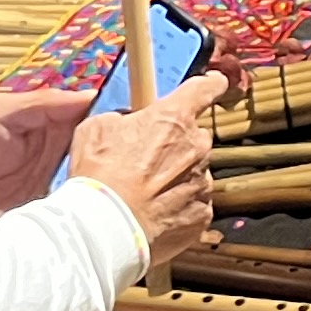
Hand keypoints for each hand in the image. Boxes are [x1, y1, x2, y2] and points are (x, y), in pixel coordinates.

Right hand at [68, 69, 226, 262]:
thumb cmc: (99, 176)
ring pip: (195, 173)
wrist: (106, 228)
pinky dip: (178, 207)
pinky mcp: (202, 214)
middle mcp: (196, 146)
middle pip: (195, 137)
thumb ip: (122, 119)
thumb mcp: (96, 129)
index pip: (205, 89)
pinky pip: (194, 203)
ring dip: (176, 179)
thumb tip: (127, 123)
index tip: (215, 83)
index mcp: (173, 117)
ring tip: (144, 193)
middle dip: (175, 146)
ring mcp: (202, 182)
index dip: (210, 84)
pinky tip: (153, 212)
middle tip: (145, 161)